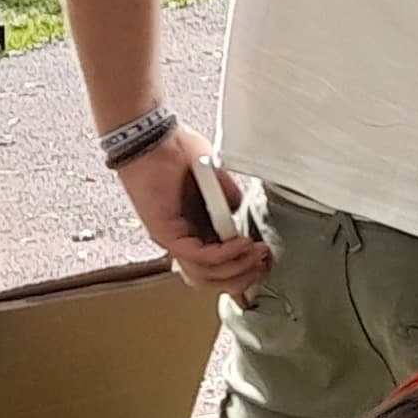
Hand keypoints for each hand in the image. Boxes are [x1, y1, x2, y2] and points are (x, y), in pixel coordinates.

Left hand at [117, 124, 270, 298]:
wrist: (152, 140)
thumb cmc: (177, 152)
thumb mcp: (215, 179)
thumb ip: (228, 201)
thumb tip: (242, 217)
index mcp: (194, 227)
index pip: (217, 264)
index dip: (243, 267)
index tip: (265, 259)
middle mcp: (182, 238)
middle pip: (211, 278)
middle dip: (242, 276)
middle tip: (263, 265)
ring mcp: (172, 239)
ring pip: (204, 275)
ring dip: (235, 268)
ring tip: (255, 254)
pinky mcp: (166, 234)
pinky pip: (198, 256)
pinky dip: (224, 254)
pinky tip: (242, 244)